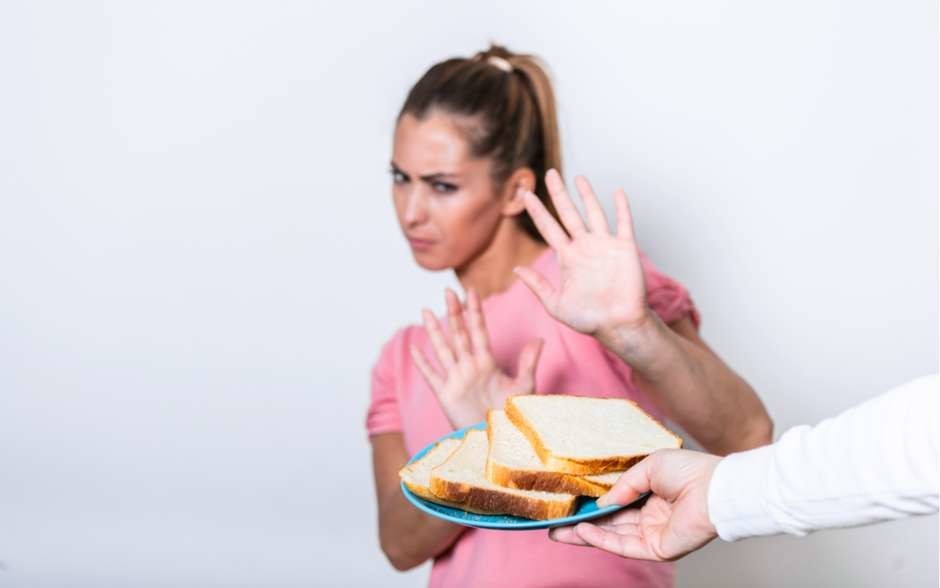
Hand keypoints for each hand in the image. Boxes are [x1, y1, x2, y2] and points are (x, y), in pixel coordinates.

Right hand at [410, 288, 543, 429]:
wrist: (499, 439)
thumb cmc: (512, 415)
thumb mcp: (524, 387)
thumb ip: (529, 363)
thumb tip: (540, 339)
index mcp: (487, 362)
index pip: (479, 331)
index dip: (475, 312)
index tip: (471, 291)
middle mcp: (469, 367)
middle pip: (459, 334)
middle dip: (454, 312)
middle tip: (448, 291)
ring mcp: (456, 379)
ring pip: (443, 349)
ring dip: (435, 330)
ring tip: (426, 310)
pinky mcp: (446, 394)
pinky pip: (432, 375)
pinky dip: (423, 363)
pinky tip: (415, 348)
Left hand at [514, 169, 653, 349]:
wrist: (618, 325)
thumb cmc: (589, 320)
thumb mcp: (555, 304)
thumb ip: (537, 285)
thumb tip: (516, 270)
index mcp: (567, 258)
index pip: (548, 228)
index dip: (537, 211)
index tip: (526, 194)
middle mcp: (584, 247)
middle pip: (568, 213)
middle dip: (558, 193)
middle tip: (550, 173)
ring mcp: (605, 245)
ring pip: (593, 212)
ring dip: (586, 194)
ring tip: (578, 177)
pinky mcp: (624, 248)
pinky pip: (623, 222)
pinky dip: (621, 207)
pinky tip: (617, 192)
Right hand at [548, 449, 720, 560]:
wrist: (715, 487)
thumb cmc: (689, 470)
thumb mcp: (647, 467)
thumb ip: (623, 485)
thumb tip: (601, 501)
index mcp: (651, 496)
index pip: (616, 504)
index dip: (593, 505)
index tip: (569, 503)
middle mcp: (650, 517)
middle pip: (609, 524)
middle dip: (581, 525)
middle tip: (554, 525)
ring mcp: (653, 534)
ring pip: (612, 537)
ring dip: (585, 535)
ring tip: (559, 531)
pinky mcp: (657, 548)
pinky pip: (624, 546)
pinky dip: (601, 539)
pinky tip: (582, 530)